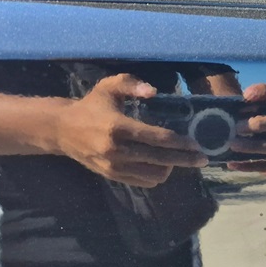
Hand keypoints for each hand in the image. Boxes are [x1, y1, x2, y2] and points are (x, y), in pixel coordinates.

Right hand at [55, 74, 207, 186]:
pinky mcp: (113, 177)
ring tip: (178, 158)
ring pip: (155, 175)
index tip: (197, 144)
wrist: (63, 130)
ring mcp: (115, 166)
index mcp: (118, 127)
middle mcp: (116, 150)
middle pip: (161, 159)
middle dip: (185, 159)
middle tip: (202, 159)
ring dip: (171, 168)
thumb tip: (154, 92)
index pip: (157, 138)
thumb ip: (131, 84)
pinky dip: (157, 175)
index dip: (180, 143)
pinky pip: (144, 181)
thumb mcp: (108, 87)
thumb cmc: (92, 105)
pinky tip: (162, 165)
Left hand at [227, 83, 265, 176]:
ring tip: (233, 145)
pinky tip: (231, 164)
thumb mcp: (238, 114)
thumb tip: (218, 111)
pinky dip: (250, 166)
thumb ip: (232, 108)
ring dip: (254, 146)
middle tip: (237, 128)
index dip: (265, 92)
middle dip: (260, 124)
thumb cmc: (243, 126)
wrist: (252, 149)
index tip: (245, 95)